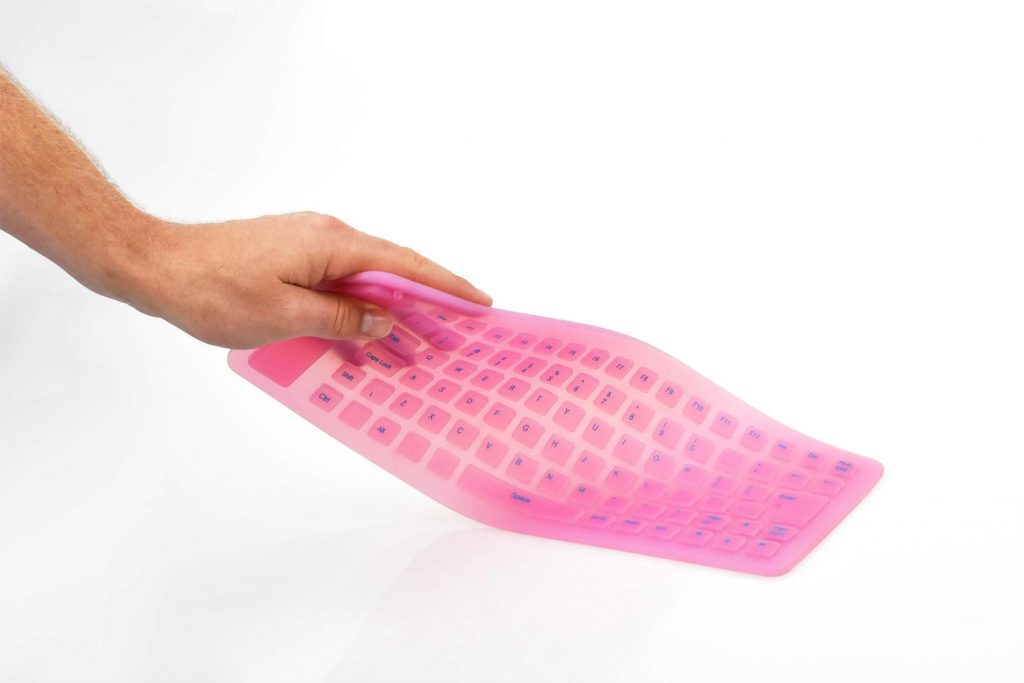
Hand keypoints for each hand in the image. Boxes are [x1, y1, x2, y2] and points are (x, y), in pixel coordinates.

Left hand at [126, 212, 490, 347]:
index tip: (479, 303)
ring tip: (418, 342)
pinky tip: (365, 333)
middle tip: (456, 334)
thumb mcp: (285, 315)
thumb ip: (341, 320)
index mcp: (332, 244)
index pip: (404, 264)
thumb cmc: (212, 289)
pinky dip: (359, 307)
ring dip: (391, 309)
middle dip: (426, 303)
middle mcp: (326, 236)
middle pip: (390, 271)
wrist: (155, 266)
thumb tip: (383, 321)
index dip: (445, 285)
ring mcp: (308, 244)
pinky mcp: (291, 256)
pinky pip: (339, 283)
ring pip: (364, 280)